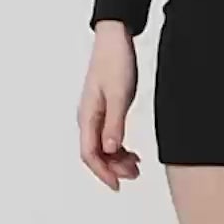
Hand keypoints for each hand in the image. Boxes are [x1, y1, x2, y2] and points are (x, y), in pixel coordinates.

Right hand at [78, 21, 142, 190]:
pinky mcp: (104, 109)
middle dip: (113, 168)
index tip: (118, 185)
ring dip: (117, 159)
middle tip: (134, 175)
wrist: (115, 39)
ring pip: (102, 147)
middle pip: (96, 154)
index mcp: (87, 115)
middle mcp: (88, 117)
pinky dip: (118, 148)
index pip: (90, 154)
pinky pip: (107, 136)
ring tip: (137, 166)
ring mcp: (95, 114)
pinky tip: (132, 152)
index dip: (103, 173)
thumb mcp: (119, 95)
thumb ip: (114, 124)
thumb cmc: (115, 62)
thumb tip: (109, 150)